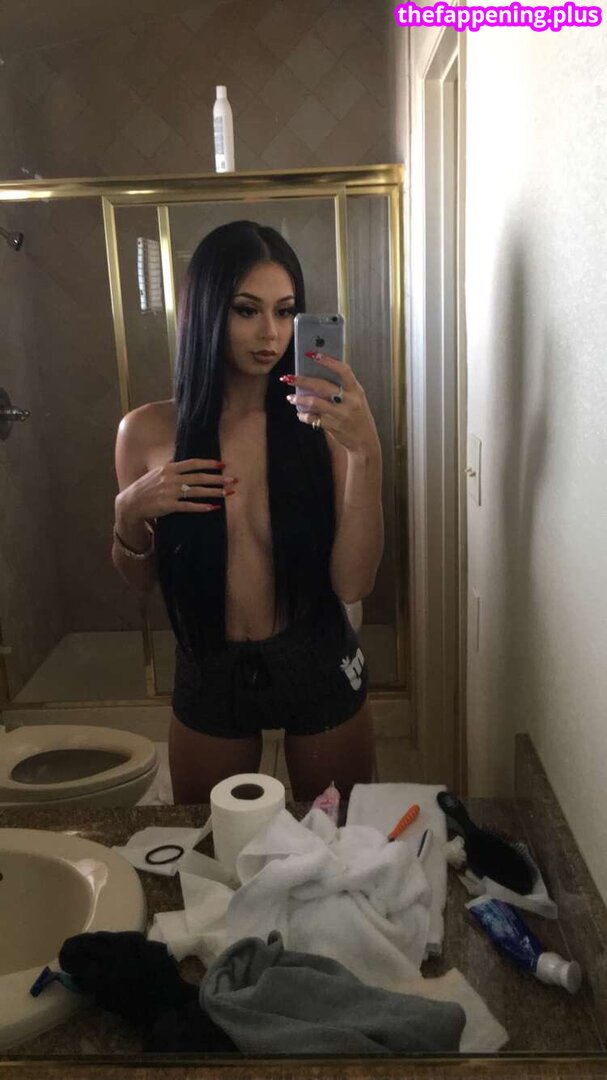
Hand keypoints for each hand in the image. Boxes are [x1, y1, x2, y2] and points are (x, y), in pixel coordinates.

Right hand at [116, 459, 236, 525]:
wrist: (131, 503)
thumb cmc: (145, 488)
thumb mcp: (156, 472)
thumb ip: (170, 466)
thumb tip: (180, 460)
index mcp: (169, 468)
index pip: (193, 463)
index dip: (209, 464)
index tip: (222, 465)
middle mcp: (171, 478)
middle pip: (199, 477)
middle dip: (218, 479)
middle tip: (233, 480)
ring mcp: (170, 492)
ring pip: (197, 491)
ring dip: (214, 492)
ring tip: (228, 493)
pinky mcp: (169, 505)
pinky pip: (188, 506)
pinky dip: (201, 507)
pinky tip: (213, 507)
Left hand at [282, 352, 379, 456]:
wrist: (365, 442)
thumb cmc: (358, 416)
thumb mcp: (356, 399)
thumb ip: (341, 388)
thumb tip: (315, 377)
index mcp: (356, 390)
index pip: (343, 370)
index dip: (327, 361)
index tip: (312, 354)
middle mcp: (349, 401)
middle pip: (322, 386)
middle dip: (302, 381)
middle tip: (288, 377)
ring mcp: (341, 415)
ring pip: (314, 403)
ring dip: (299, 399)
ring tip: (290, 398)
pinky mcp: (333, 427)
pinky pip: (313, 418)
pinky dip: (304, 416)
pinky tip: (300, 414)